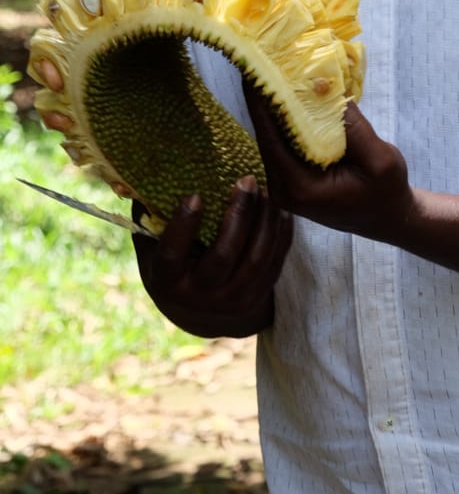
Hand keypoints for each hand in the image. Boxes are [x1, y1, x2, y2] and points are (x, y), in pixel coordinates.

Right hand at [132, 175, 291, 337]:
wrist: (203, 315)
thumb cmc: (174, 269)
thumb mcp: (153, 252)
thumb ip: (150, 220)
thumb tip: (143, 179)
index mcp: (168, 281)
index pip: (173, 253)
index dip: (183, 225)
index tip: (195, 195)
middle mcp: (200, 296)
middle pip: (223, 255)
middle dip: (238, 215)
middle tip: (246, 180)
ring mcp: (232, 300)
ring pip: (255, 259)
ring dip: (264, 221)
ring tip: (266, 189)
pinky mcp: (258, 296)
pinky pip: (274, 262)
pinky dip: (281, 234)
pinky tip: (280, 209)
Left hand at [244, 84, 413, 243]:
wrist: (388, 216)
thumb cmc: (387, 192)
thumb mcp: (381, 160)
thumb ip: (355, 129)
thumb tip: (328, 91)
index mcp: (299, 187)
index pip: (270, 138)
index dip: (260, 102)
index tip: (253, 68)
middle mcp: (282, 188)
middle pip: (265, 135)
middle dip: (265, 97)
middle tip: (261, 57)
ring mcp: (284, 183)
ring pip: (272, 136)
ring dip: (274, 105)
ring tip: (272, 67)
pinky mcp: (292, 175)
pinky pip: (283, 141)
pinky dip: (285, 117)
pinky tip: (288, 91)